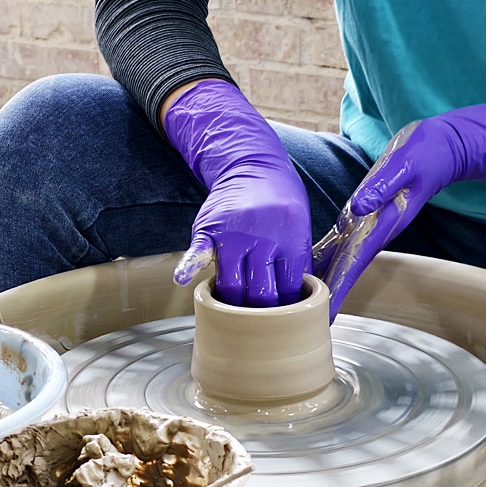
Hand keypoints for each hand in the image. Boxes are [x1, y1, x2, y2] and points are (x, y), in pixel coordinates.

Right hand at [164, 80, 310, 306]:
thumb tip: (304, 305)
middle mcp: (264, 238)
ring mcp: (234, 234)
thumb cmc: (280, 203)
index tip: (282, 318)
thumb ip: (298, 264)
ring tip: (235, 310)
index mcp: (291, 240)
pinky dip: (188, 267)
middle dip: (260, 315)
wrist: (252, 165)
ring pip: (231, 286)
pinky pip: (197, 252)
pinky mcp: (209, 229)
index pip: (288, 291)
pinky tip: (182, 279)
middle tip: (258, 321)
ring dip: (232, 304)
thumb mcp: (300, 229)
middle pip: (260, 296)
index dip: (285, 310)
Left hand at [315, 99, 485, 319]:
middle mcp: (373, 231)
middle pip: (345, 269)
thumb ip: (381, 186)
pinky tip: (308, 266)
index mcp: (381, 225)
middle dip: (328, 295)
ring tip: (300, 301)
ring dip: (323, 279)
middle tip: (306, 320)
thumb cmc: (424, 157)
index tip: (328, 312)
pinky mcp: (363, 216)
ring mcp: (368, 226)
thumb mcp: (404, 167)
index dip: (340, 288)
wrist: (440, 150)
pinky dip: (324, 256)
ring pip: (341, 258)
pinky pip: (340, 241)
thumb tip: (358, 208)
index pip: (355, 263)